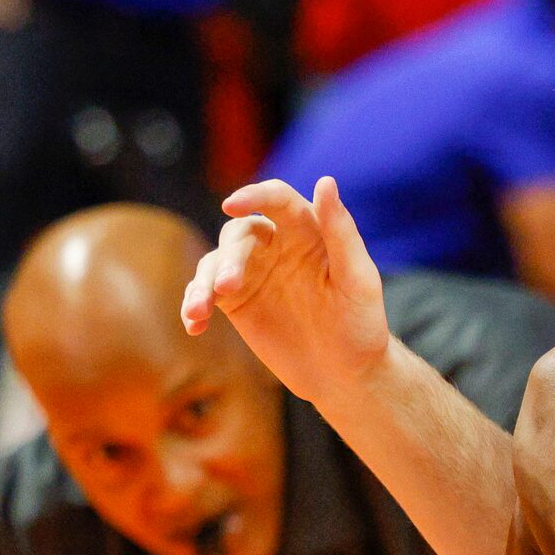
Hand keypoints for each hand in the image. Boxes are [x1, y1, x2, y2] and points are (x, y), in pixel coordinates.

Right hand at [183, 177, 390, 403]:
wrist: (347, 373)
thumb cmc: (361, 323)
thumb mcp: (358, 279)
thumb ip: (341, 231)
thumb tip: (325, 181)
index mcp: (307, 231)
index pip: (276, 200)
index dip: (253, 195)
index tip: (230, 204)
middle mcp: (275, 245)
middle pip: (239, 235)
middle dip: (229, 258)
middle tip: (227, 287)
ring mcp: (252, 273)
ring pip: (214, 263)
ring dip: (202, 284)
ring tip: (198, 310)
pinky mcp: (235, 302)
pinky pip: (205, 294)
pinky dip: (194, 305)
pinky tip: (193, 325)